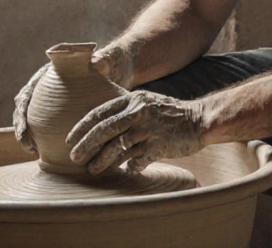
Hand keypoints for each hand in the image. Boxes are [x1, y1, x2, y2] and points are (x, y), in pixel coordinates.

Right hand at [12, 42, 137, 152]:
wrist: (118, 67)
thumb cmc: (111, 61)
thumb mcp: (108, 60)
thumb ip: (102, 60)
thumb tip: (97, 64)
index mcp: (50, 73)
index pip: (28, 92)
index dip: (22, 110)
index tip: (23, 128)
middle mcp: (46, 86)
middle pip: (25, 108)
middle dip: (22, 129)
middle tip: (28, 147)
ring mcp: (51, 98)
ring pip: (32, 119)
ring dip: (29, 136)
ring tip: (33, 152)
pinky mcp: (60, 110)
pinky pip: (47, 125)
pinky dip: (44, 138)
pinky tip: (47, 152)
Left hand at [66, 91, 204, 173]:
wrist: (200, 119)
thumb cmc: (171, 114)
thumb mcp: (148, 103)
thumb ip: (127, 110)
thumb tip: (102, 125)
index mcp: (133, 100)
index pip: (100, 113)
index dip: (82, 127)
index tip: (70, 140)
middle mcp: (138, 112)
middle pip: (104, 130)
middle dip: (85, 145)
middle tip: (74, 157)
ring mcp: (148, 129)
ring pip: (116, 148)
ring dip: (101, 161)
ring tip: (92, 169)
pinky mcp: (158, 145)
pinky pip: (137, 160)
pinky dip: (130, 167)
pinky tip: (127, 171)